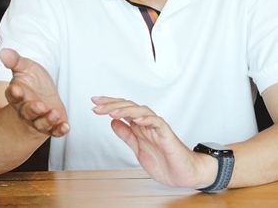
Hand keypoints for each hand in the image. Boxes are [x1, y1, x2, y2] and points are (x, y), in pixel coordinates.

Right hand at [0, 48, 68, 136]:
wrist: (42, 95)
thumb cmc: (32, 81)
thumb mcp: (25, 67)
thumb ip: (15, 61)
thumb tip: (4, 52)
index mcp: (17, 95)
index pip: (13, 95)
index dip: (14, 93)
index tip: (16, 88)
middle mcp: (26, 110)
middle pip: (27, 112)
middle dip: (33, 109)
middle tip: (40, 105)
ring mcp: (39, 119)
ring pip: (40, 123)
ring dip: (47, 120)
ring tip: (54, 114)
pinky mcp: (52, 125)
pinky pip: (55, 130)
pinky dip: (59, 130)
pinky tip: (65, 126)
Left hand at [91, 96, 215, 187]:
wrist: (182, 174)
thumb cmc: (164, 161)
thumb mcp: (137, 148)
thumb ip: (126, 135)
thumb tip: (112, 122)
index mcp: (140, 126)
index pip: (123, 110)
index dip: (109, 105)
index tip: (94, 103)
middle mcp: (148, 123)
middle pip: (129, 107)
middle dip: (112, 104)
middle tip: (96, 105)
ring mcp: (157, 127)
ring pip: (141, 111)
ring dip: (125, 110)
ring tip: (112, 111)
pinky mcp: (166, 134)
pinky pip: (156, 122)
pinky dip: (146, 119)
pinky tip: (136, 119)